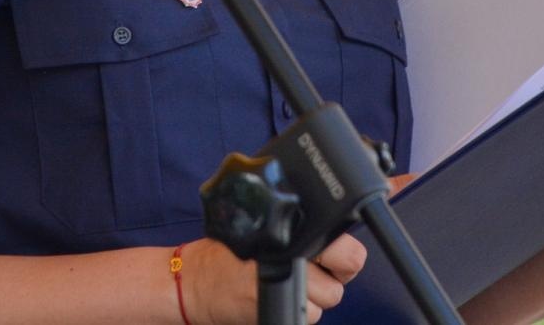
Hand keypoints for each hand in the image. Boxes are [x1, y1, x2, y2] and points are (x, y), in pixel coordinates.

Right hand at [180, 232, 367, 324]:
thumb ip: (295, 229)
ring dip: (310, 300)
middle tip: (309, 272)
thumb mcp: (260, 228)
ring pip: (324, 304)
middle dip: (329, 280)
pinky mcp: (276, 311)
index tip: (334, 258)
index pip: (348, 251)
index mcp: (292, 235)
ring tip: (281, 284)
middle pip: (340, 282)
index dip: (344, 256)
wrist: (195, 282)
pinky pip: (304, 319)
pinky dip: (292, 313)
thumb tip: (332, 237)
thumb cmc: (225, 254)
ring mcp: (285, 290)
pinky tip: (271, 297)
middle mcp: (293, 260)